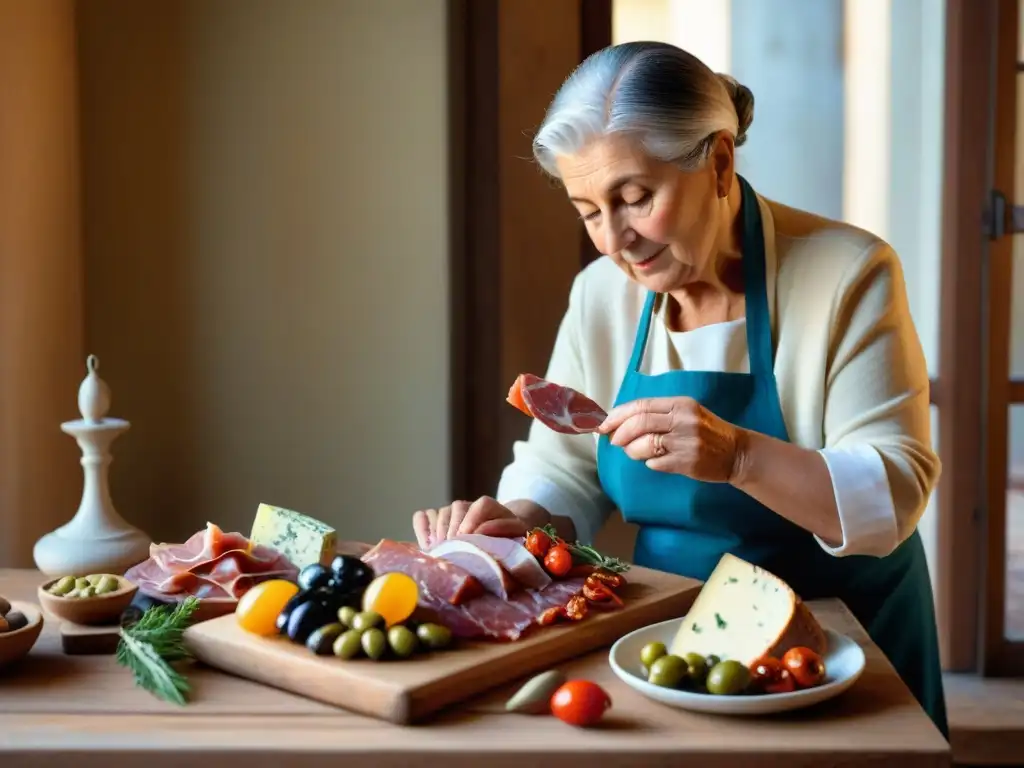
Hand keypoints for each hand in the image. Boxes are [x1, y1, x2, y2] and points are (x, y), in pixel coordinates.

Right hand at [412, 495, 528, 548]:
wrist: (498, 532)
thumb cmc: (507, 535)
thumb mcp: (515, 532)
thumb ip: (502, 528)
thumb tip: (481, 530)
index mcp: (487, 505)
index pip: (477, 507)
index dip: (470, 523)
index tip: (466, 539)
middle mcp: (465, 505)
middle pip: (454, 510)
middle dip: (452, 531)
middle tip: (451, 549)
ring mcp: (448, 511)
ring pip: (438, 514)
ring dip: (438, 533)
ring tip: (441, 550)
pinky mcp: (435, 518)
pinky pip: (421, 517)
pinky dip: (421, 529)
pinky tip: (427, 545)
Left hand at [598, 396, 745, 482]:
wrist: (736, 452)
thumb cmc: (706, 431)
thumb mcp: (686, 413)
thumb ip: (658, 414)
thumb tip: (621, 422)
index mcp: (680, 404)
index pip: (642, 406)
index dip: (618, 415)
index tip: (604, 424)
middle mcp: (683, 420)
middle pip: (640, 423)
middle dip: (620, 433)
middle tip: (614, 441)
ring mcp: (686, 442)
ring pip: (644, 445)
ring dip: (632, 450)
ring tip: (635, 452)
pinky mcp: (687, 462)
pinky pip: (655, 463)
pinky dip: (649, 463)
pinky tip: (655, 461)